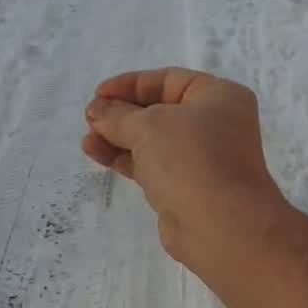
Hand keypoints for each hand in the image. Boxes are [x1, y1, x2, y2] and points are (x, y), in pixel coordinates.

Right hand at [82, 67, 285, 280]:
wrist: (220, 226)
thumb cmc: (191, 160)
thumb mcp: (149, 126)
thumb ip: (118, 115)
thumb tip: (97, 110)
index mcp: (219, 97)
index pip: (168, 81)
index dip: (130, 84)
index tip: (99, 95)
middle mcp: (214, 124)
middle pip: (159, 110)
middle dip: (121, 114)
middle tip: (89, 119)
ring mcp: (201, 158)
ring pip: (153, 140)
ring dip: (118, 138)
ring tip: (87, 141)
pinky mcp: (186, 187)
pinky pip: (151, 165)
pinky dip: (125, 159)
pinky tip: (97, 155)